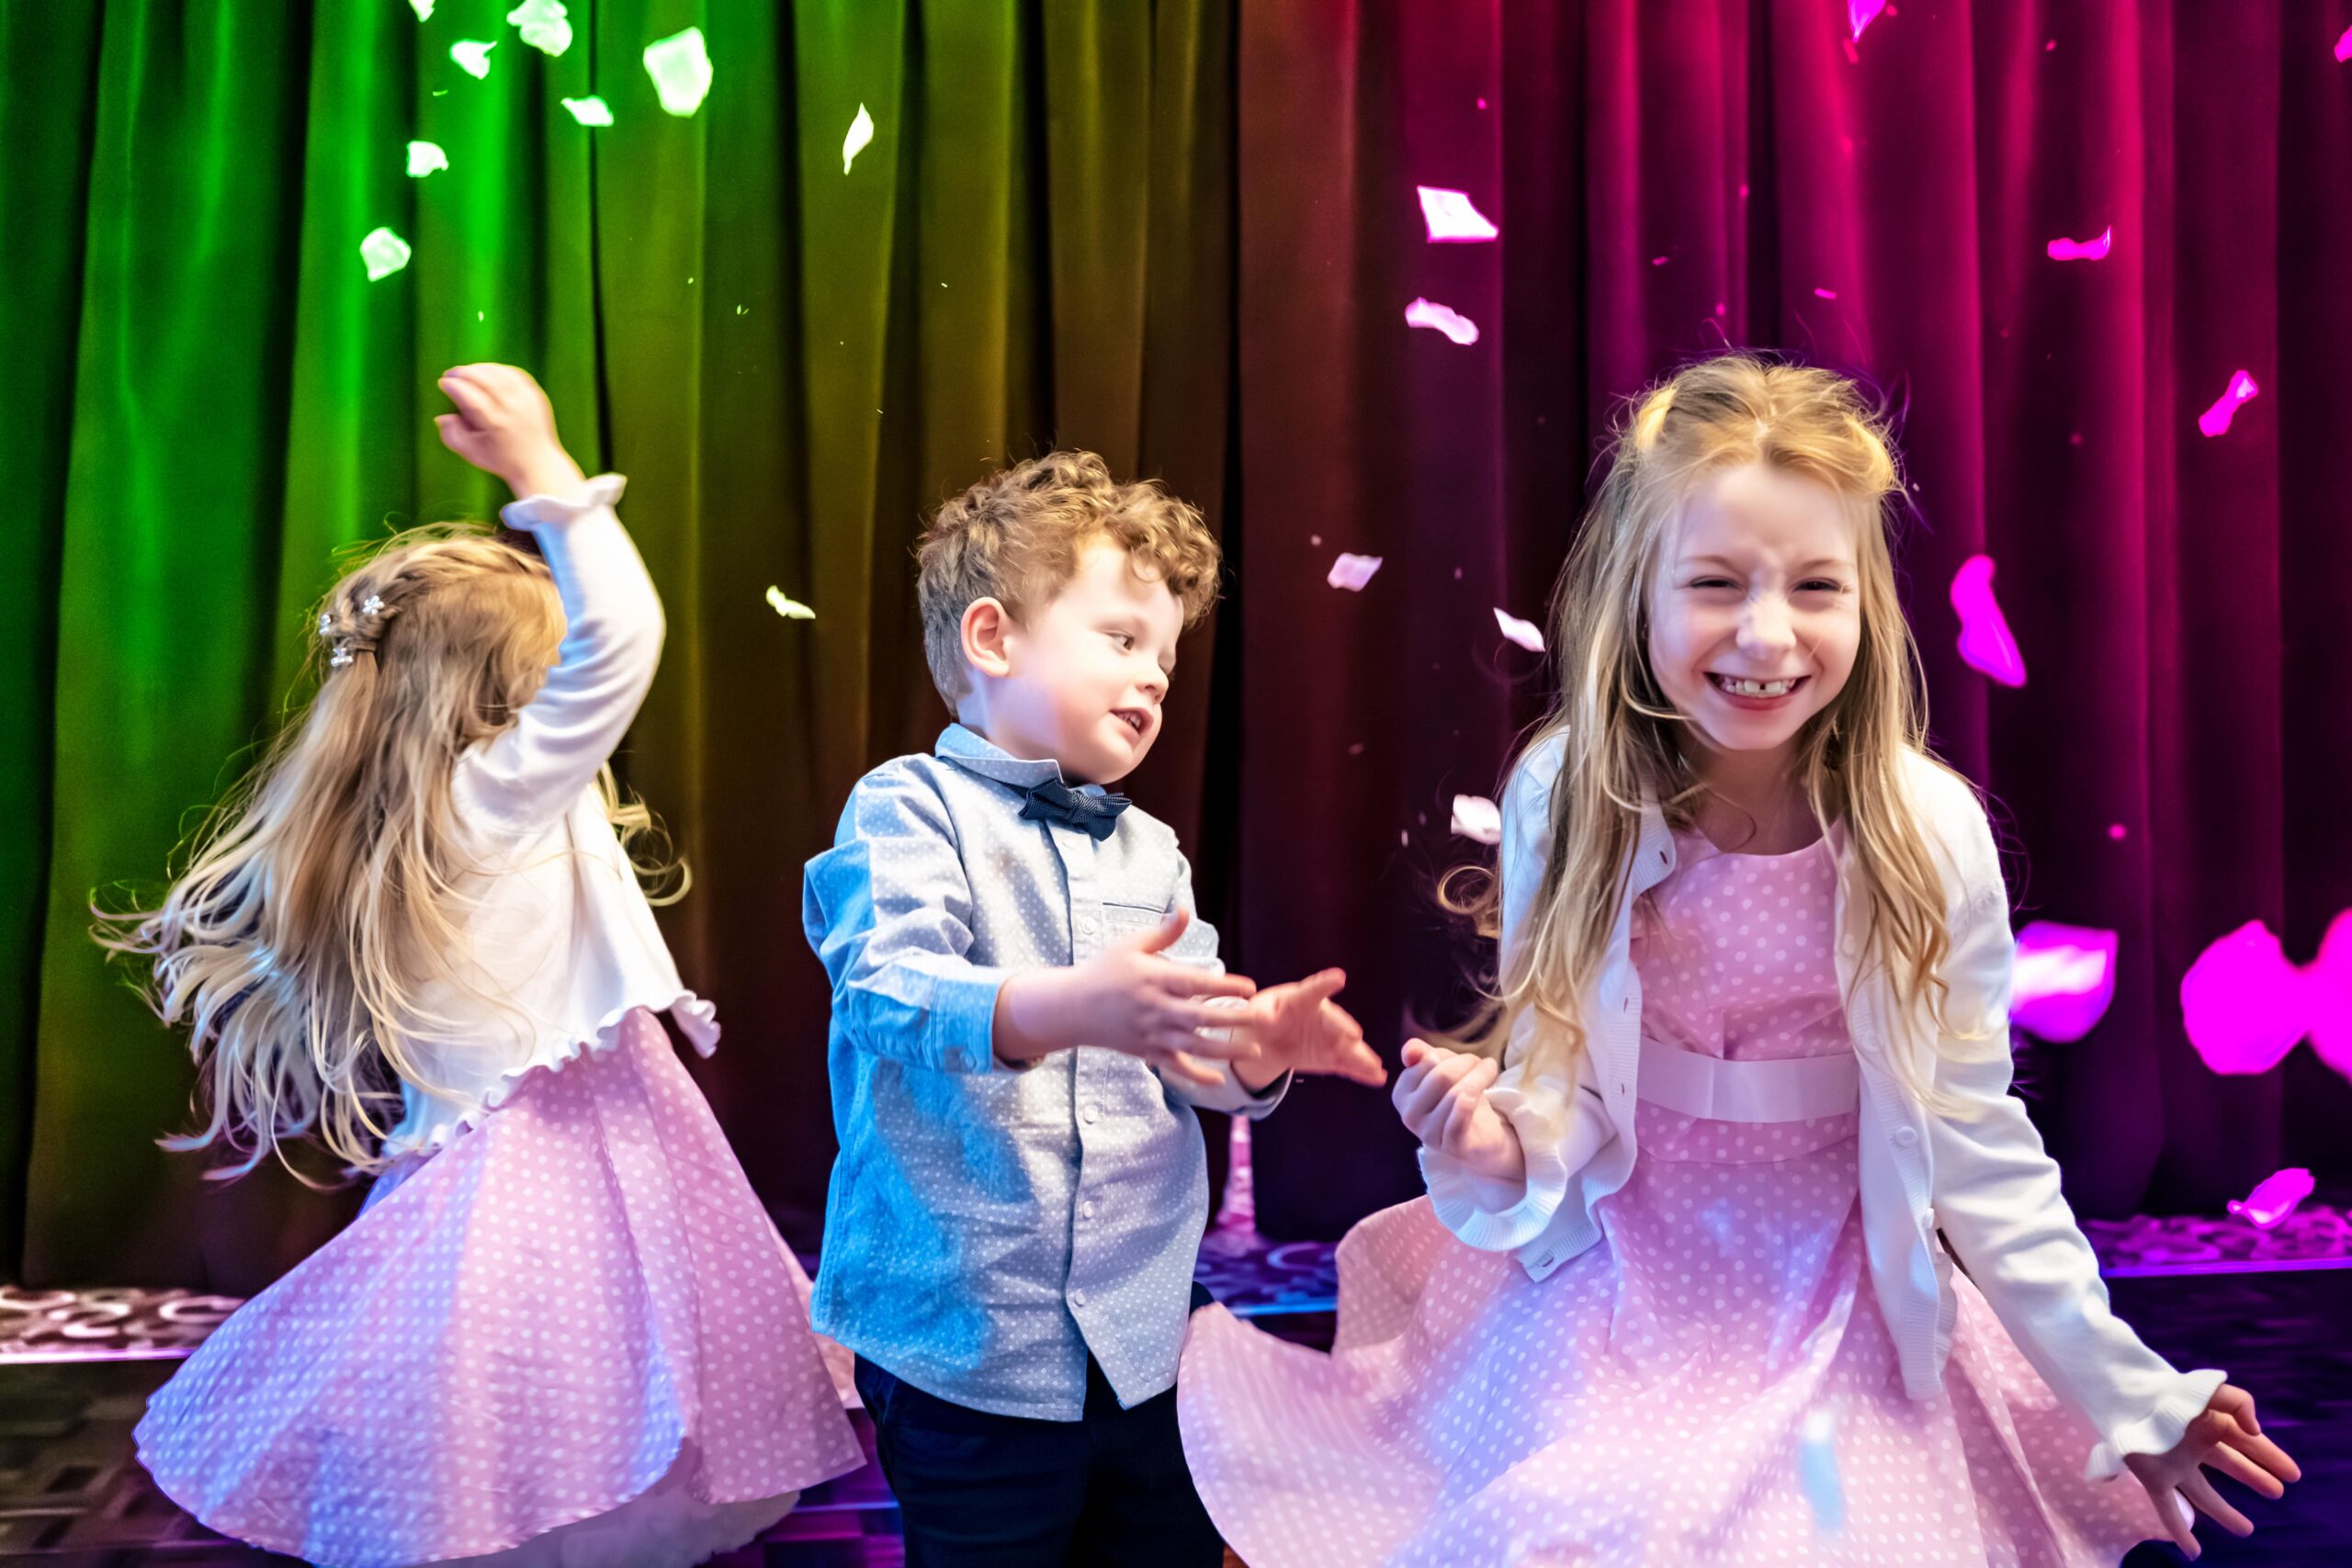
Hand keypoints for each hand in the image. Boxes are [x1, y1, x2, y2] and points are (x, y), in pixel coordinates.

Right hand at [434, 363, 585, 500]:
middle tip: (451, 373)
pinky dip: (497, 369)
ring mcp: (527, 402)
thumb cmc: (499, 458)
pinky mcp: (536, 396)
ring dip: (479, 368)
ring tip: (465, 371)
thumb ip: (451, 435)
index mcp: (497, 425)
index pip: (472, 399)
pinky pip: (515, 374)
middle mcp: (514, 411)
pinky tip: (484, 371)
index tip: (443, 382)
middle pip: (487, 382)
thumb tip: (442, 417)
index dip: (455, 387)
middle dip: (465, 373)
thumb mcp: (471, 452)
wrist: (538, 464)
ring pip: (501, 375)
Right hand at [992, 910, 1261, 1086]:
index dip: (1225, 987)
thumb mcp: (1131, 945)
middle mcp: (1157, 1009)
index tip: (1250, 987)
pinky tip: (1219, 1080)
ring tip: (1254, 1051)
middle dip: (1234, 1019)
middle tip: (1263, 1018)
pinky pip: (1176, 1067)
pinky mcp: (1147, 1053)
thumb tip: (1185, 910)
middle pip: (1202, 1017)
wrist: (1074, 1008)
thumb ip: (1163, 932)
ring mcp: (1152, 1034)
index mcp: (1155, 980)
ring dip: (1226, 1050)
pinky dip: (1197, 1075)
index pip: (1196, 984)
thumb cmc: (1105, 971)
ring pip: (1194, 1046)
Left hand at [1224, 970, 1384, 1088]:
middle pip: (1336, 1021)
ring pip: (1347, 1046)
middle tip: (1354, 1036)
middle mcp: (1323, 1016)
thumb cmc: (1264, 1016)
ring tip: (1375, 1065)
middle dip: (1344, 1027)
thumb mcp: (1255, 1013)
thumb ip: (1259, 1015)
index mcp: (1302, 999)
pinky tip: (1377, 1078)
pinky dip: (1362, 1071)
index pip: (1313, 989)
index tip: (1339, 978)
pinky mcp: (1331, 1057)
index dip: (1325, 983)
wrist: (1270, 1039)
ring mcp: (1330, 1038)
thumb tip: (1262, 1019)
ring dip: (1361, 1056)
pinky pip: (1348, 1064)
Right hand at [1393, 1039, 1523, 1184]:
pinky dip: (1477, 1093)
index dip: (1450, 1055)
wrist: (1481, 1135)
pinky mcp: (1451, 1144)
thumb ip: (1421, 1054)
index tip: (1466, 1060)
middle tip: (1484, 1063)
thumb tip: (1411, 1050)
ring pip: (1456, 1093)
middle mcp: (1408, 1115)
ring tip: (1490, 1070)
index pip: (1426, 1061)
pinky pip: (1463, 1112)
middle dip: (1467, 1063)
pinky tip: (1488, 1089)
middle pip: (1441, 1076)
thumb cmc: (1457, 1098)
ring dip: (1480, 1076)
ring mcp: (1428, 1133)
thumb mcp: (1439, 1069)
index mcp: (1401, 1094)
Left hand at [2124, 1383, 2298, 1557]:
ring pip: (2203, 1493)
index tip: (2291, 1473)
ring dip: (2223, 1511)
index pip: (2244, 1442)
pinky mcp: (2153, 1478)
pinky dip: (2180, 1530)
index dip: (2268, 1456)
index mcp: (2207, 1423)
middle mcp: (2193, 1446)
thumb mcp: (2208, 1390)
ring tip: (2246, 1529)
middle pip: (2230, 1465)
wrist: (2124, 1397)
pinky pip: (2168, 1509)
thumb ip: (2239, 1402)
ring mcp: (2173, 1464)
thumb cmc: (2167, 1393)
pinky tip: (2192, 1551)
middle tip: (2278, 1491)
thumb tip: (2255, 1430)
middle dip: (2253, 1477)